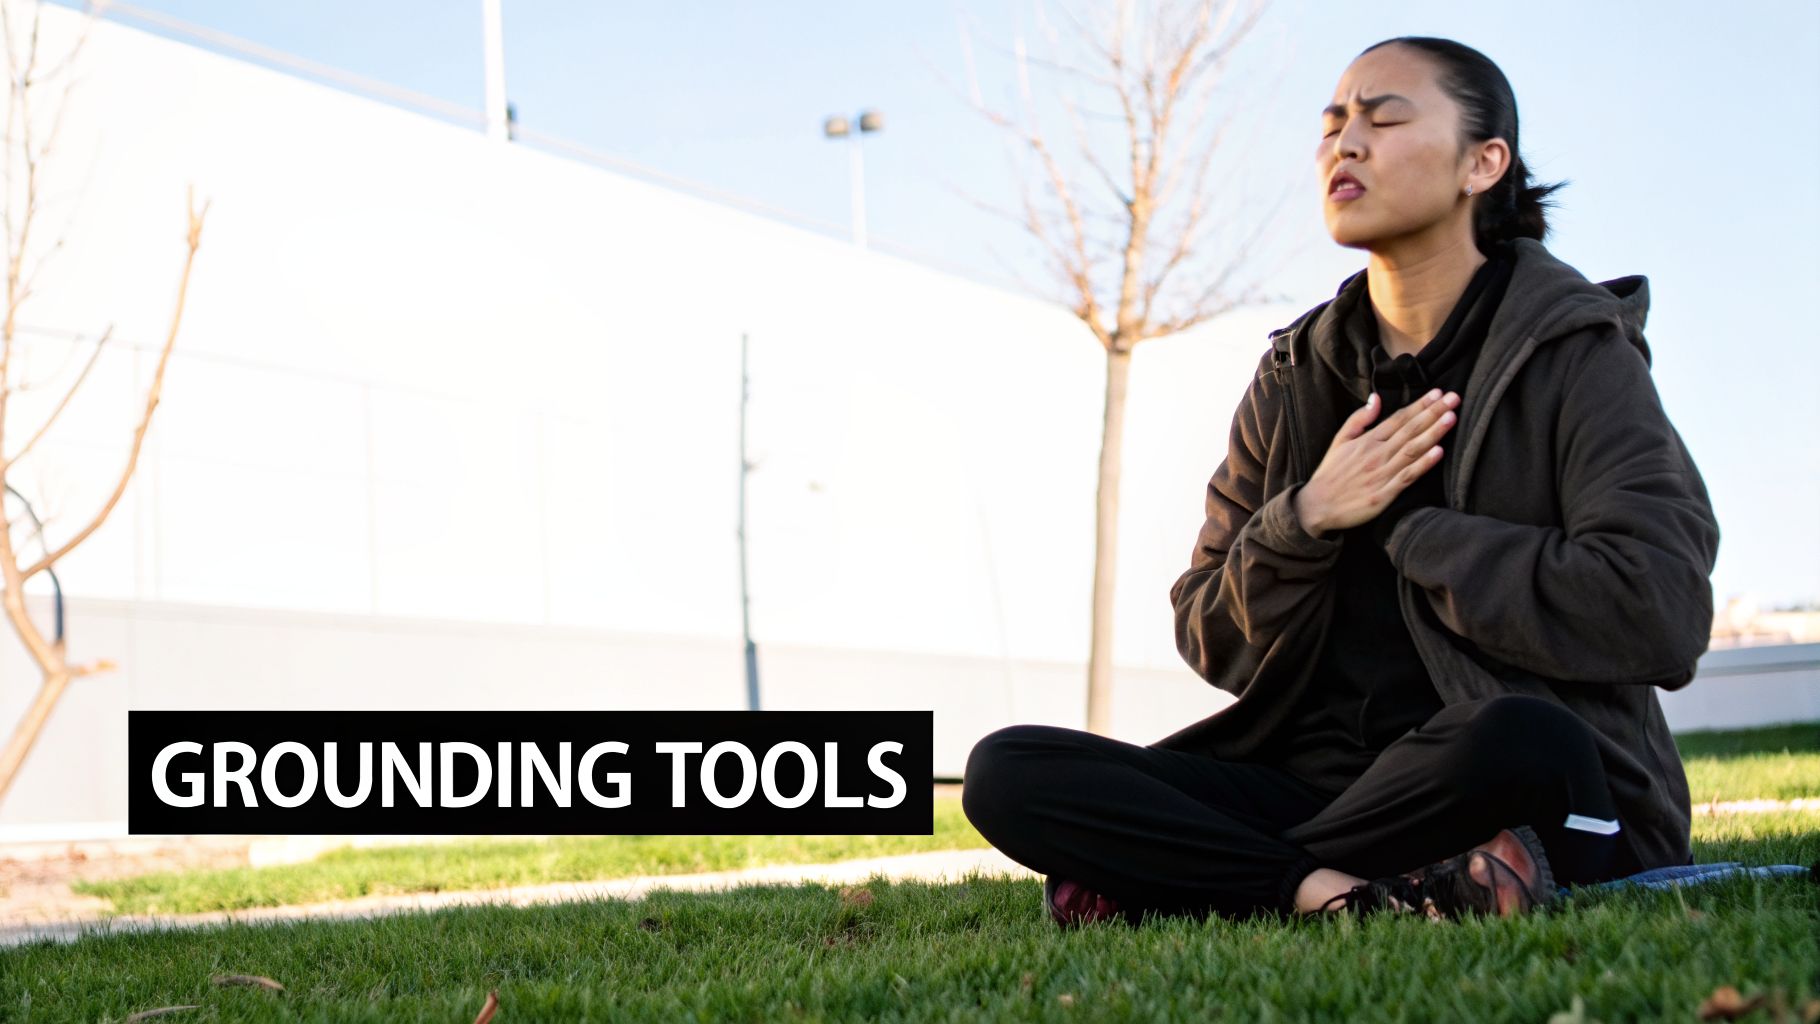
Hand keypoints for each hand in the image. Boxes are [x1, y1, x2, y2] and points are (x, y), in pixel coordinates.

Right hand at [1292, 388, 1460, 538]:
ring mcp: (1381, 474)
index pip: (1398, 418)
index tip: (1438, 393)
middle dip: (1434, 413)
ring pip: (1412, 450)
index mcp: (1367, 441)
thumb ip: (1358, 419)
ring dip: (1433, 433)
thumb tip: (1376, 398)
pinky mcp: (1384, 495)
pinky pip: (1408, 477)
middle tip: (1454, 398)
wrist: (1317, 506)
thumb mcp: (1339, 441)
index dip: (1420, 405)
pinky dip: (1424, 464)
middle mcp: (1376, 455)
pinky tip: (1439, 452)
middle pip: (1410, 430)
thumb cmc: (1330, 473)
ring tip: (1451, 417)